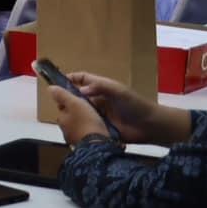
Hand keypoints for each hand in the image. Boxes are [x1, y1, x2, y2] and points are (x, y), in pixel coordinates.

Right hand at [58, 71, 178, 144]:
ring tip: (62, 117)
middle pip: (78, 96)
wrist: (150, 126)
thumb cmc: (135, 104)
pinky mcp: (101, 128)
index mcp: (101, 88)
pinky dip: (80, 126)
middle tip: (57, 104)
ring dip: (73, 113)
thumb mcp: (118, 91)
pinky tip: (71, 128)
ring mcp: (99, 114)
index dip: (70, 79)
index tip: (56, 82)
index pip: (82, 79)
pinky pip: (87, 125)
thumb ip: (100, 87)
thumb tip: (80, 90)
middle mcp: (98, 100)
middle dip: (67, 98)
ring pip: (81, 111)